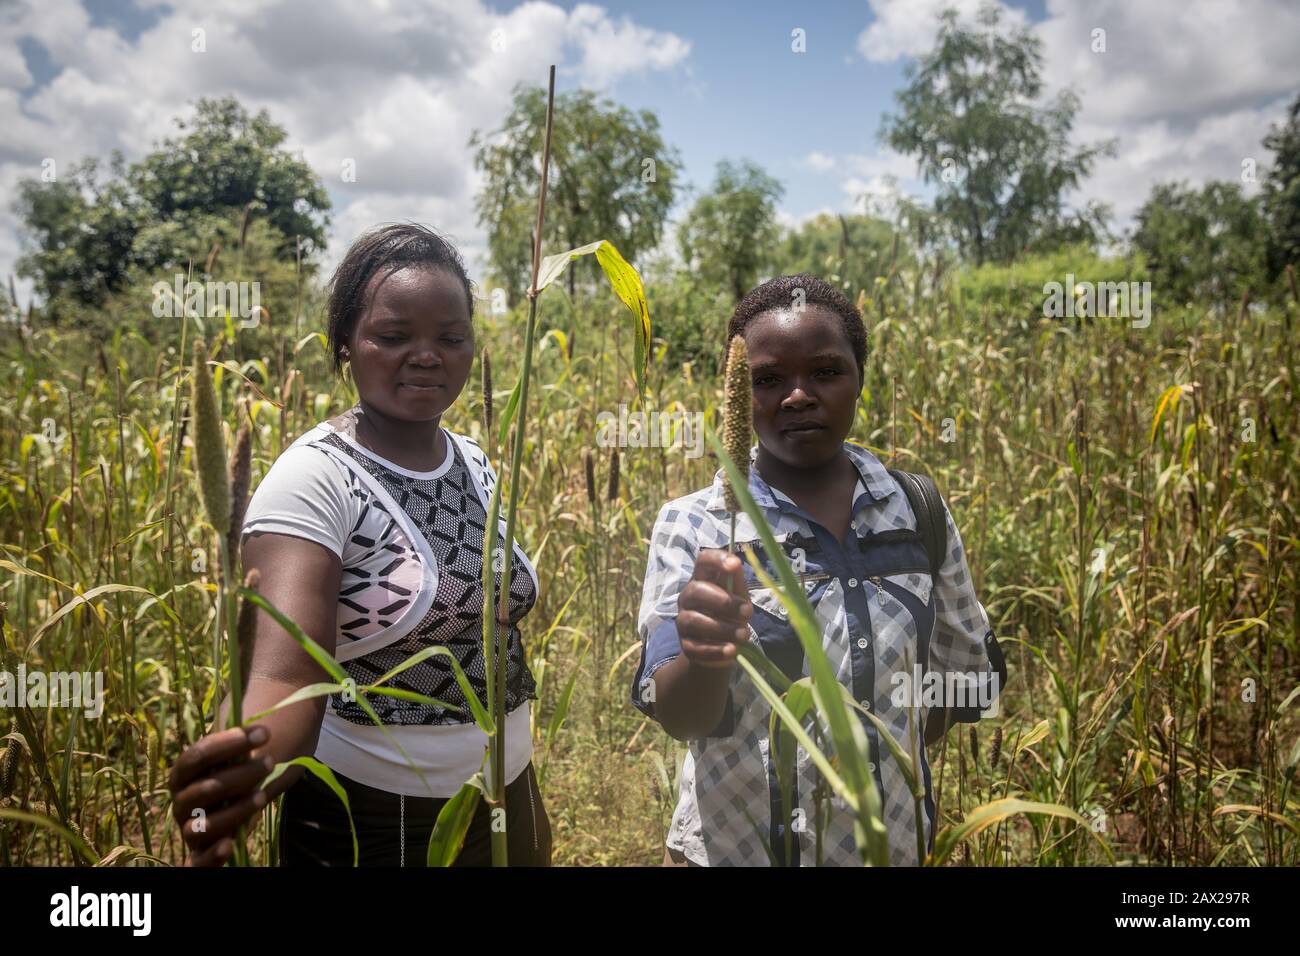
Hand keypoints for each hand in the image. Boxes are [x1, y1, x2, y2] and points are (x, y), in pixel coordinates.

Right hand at [169, 725, 275, 866]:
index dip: (229, 743)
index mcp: (183, 773)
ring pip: (204, 824)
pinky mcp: (199, 853)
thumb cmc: (235, 775)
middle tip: (270, 762)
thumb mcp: (237, 758)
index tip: (264, 733)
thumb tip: (260, 728)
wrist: (232, 809)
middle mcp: (181, 801)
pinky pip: (197, 862)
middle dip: (241, 774)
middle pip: (205, 788)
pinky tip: (229, 845)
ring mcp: (188, 828)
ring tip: (262, 795)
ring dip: (235, 810)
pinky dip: (211, 856)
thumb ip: (241, 747)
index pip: (198, 755)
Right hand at [677, 549, 751, 668]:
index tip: (735, 564)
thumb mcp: (738, 596)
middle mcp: (688, 597)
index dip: (716, 559)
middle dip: (723, 602)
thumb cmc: (730, 613)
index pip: (702, 561)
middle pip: (696, 591)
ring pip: (694, 621)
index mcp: (702, 579)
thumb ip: (737, 582)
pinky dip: (715, 650)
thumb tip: (736, 564)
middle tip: (748, 612)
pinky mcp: (686, 645)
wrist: (720, 646)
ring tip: (744, 635)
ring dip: (722, 629)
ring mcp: (683, 621)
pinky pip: (696, 647)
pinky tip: (732, 650)